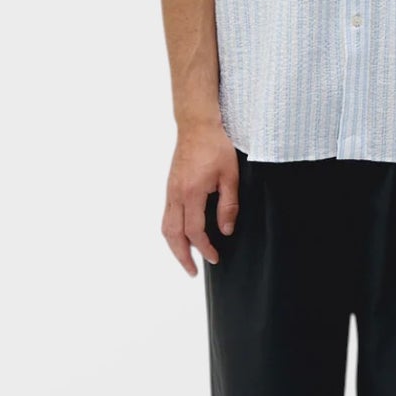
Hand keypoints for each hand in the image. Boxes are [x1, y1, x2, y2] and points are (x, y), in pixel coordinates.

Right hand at [162, 122, 239, 274]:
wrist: (197, 125)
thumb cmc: (215, 145)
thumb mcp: (230, 175)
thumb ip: (228, 204)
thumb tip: (226, 229)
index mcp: (191, 192)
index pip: (194, 231)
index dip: (204, 248)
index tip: (214, 257)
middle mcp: (176, 194)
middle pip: (173, 234)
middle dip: (181, 256)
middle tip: (192, 271)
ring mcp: (170, 191)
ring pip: (166, 226)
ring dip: (174, 245)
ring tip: (186, 258)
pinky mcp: (170, 187)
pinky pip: (166, 215)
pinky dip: (172, 231)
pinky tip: (183, 235)